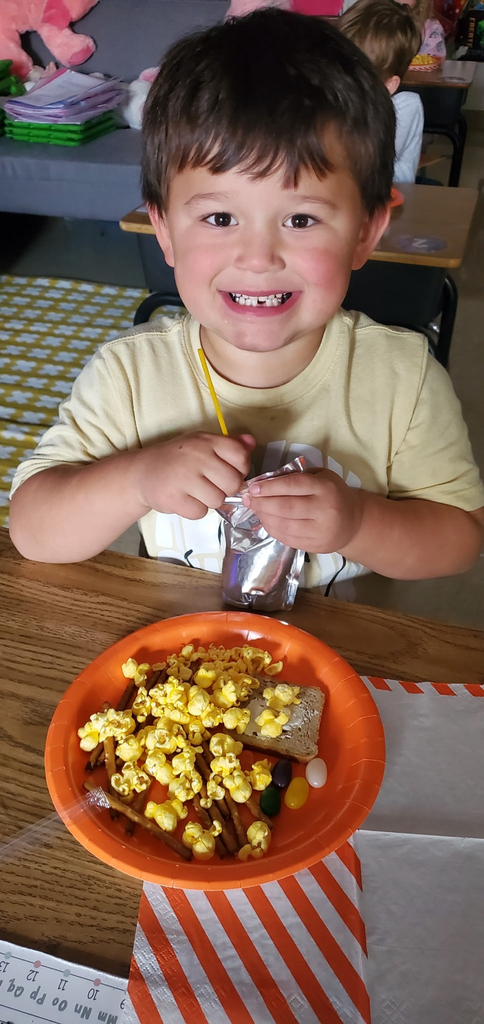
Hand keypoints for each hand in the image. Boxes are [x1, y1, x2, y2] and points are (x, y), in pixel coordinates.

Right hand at [137, 431, 254, 518]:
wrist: (142, 472)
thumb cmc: (177, 459)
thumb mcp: (202, 444)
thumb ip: (229, 445)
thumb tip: (251, 443)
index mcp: (207, 441)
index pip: (241, 457)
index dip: (240, 469)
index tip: (227, 471)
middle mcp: (197, 456)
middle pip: (233, 483)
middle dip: (225, 489)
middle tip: (210, 485)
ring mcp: (184, 477)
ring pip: (218, 500)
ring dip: (209, 500)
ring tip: (194, 491)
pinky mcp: (174, 498)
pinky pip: (200, 512)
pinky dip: (194, 510)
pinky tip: (184, 499)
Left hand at [243, 468, 362, 551]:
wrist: (353, 522)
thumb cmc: (333, 494)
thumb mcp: (321, 477)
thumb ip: (296, 477)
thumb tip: (264, 482)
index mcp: (325, 488)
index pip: (293, 486)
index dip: (270, 487)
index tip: (253, 487)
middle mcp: (324, 510)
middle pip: (286, 507)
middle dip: (262, 503)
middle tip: (247, 499)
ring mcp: (319, 530)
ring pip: (284, 525)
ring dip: (264, 517)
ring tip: (255, 509)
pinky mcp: (315, 545)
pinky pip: (287, 538)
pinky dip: (272, 529)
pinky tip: (265, 520)